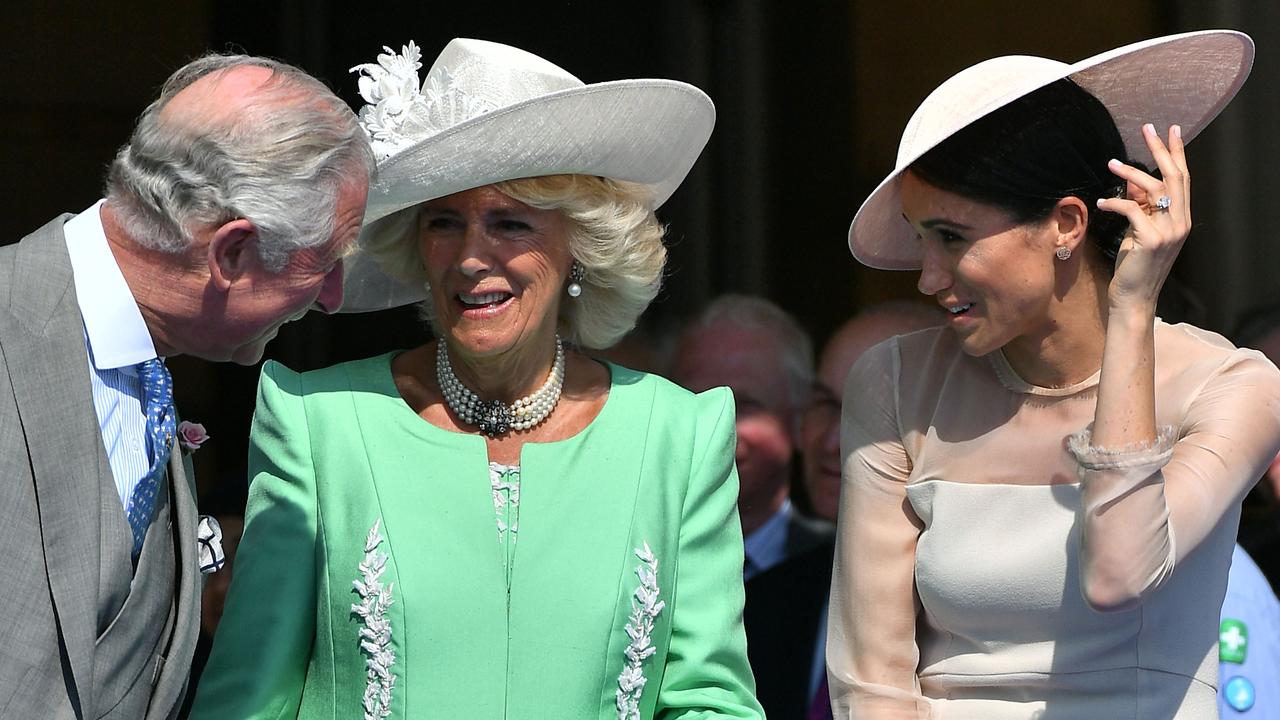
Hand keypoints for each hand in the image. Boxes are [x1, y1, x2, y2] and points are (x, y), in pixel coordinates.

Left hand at [1095, 123, 1190, 311]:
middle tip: (1148, 127)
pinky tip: (1101, 203)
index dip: (1177, 153)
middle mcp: (1180, 222)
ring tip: (1111, 163)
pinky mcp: (1151, 240)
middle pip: (1173, 176)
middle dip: (1161, 149)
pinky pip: (1132, 210)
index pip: (1182, 178)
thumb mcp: (1139, 231)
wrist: (1133, 297)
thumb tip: (1132, 182)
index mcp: (1181, 217)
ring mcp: (1168, 231)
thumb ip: (1141, 207)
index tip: (1171, 130)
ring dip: (1130, 173)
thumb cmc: (1134, 265)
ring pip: (1154, 189)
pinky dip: (1115, 203)